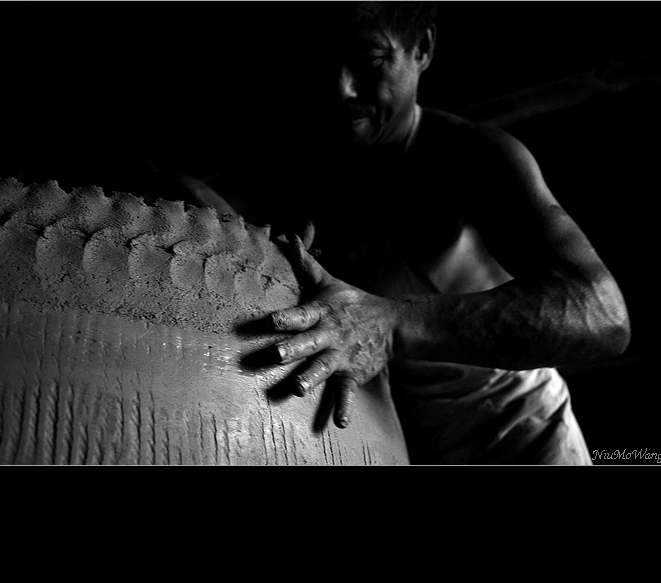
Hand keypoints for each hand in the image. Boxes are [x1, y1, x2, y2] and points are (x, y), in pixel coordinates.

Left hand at [271, 234, 397, 427]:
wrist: (392, 322)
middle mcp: (329, 335)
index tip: (269, 321)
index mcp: (321, 313)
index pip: (301, 315)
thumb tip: (289, 236)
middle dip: (292, 349)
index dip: (286, 318)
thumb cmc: (352, 302)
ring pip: (323, 368)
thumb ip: (305, 263)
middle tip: (276, 355)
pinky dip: (344, 407)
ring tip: (297, 389)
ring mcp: (341, 356)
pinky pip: (347, 392)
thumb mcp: (329, 281)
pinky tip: (340, 423)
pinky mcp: (352, 373)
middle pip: (308, 342)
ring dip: (310, 378)